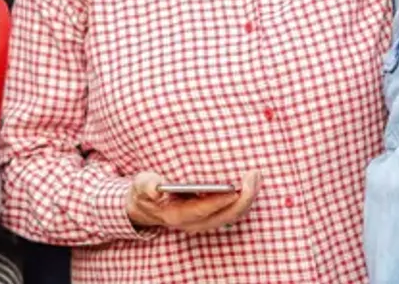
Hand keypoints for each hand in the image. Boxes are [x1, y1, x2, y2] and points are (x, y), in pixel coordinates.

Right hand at [125, 170, 259, 233]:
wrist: (146, 207)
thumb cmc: (146, 192)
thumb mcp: (142, 186)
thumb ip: (147, 186)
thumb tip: (155, 188)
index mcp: (177, 215)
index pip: (203, 210)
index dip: (220, 200)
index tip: (235, 187)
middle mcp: (195, 223)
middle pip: (225, 215)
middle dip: (243, 197)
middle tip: (253, 174)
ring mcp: (205, 221)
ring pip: (233, 214)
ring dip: (248, 197)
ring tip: (256, 175)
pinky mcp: (212, 216)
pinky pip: (233, 211)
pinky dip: (244, 198)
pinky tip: (250, 182)